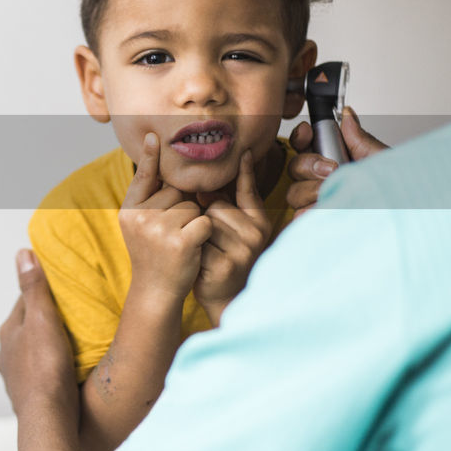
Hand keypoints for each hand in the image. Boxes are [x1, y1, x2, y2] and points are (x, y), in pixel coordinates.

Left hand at [0, 250, 78, 418]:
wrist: (49, 419)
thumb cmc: (46, 368)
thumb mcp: (42, 319)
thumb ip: (34, 287)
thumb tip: (23, 254)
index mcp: (9, 333)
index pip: (25, 302)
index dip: (44, 293)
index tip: (64, 289)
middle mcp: (7, 355)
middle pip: (30, 328)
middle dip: (48, 321)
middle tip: (75, 315)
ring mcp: (17, 378)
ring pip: (35, 353)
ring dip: (51, 347)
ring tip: (75, 343)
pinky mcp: (30, 397)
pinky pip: (43, 375)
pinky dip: (54, 369)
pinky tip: (69, 371)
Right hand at [118, 133, 213, 304]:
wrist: (155, 291)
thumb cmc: (154, 253)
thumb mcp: (140, 225)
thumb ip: (148, 199)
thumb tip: (162, 166)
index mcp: (130, 210)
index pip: (143, 177)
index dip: (149, 157)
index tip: (154, 136)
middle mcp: (141, 217)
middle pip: (178, 191)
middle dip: (183, 207)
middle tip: (171, 233)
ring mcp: (159, 230)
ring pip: (193, 205)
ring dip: (194, 221)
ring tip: (181, 241)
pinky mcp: (180, 242)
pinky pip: (204, 221)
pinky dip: (204, 233)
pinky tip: (193, 248)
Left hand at [193, 150, 271, 326]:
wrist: (224, 299)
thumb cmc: (223, 258)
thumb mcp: (232, 231)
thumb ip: (226, 206)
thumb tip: (204, 185)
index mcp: (259, 222)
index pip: (249, 190)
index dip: (245, 170)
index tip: (243, 150)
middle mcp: (256, 234)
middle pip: (215, 205)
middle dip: (204, 217)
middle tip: (211, 241)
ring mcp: (242, 251)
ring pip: (204, 222)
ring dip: (196, 234)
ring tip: (206, 251)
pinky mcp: (224, 265)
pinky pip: (196, 242)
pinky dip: (191, 250)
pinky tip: (200, 263)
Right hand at [287, 106, 388, 216]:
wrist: (405, 213)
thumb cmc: (396, 188)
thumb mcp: (380, 159)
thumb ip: (359, 138)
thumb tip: (346, 114)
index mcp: (335, 159)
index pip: (305, 143)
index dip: (302, 136)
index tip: (308, 133)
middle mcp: (323, 180)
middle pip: (295, 167)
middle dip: (309, 164)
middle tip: (332, 169)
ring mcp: (319, 202)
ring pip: (294, 192)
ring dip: (310, 190)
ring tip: (331, 193)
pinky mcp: (319, 221)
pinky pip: (300, 216)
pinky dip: (310, 211)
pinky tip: (326, 208)